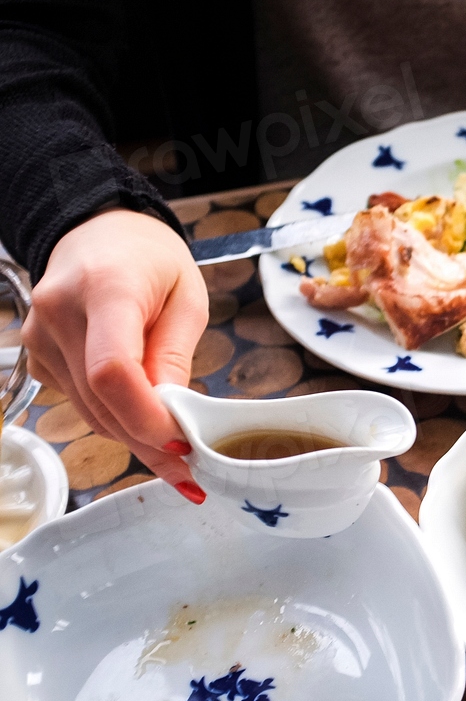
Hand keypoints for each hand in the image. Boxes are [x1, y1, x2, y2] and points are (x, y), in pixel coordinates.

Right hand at [23, 208, 208, 501]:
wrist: (100, 229)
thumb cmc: (152, 259)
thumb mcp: (187, 298)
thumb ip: (176, 355)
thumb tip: (175, 416)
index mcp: (106, 289)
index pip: (112, 371)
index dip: (146, 417)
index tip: (183, 442)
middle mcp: (60, 314)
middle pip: (101, 402)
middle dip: (149, 442)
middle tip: (192, 470)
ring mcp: (40, 336)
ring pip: (89, 411)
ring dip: (134, 437)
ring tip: (177, 455)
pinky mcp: (38, 355)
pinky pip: (79, 402)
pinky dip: (114, 417)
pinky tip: (143, 418)